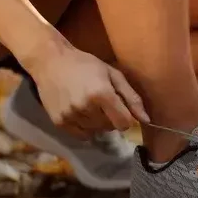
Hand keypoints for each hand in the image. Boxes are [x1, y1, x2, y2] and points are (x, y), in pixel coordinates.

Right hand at [28, 44, 149, 138]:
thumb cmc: (86, 64)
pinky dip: (86, 128)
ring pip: (97, 131)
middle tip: (103, 102)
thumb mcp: (113, 75)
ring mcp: (71, 116)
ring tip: (91, 105)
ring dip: (99, 122)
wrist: (51, 61)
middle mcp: (86, 107)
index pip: (124, 123)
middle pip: (111, 127)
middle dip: (112, 117)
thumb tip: (146, 120)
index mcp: (102, 94)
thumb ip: (132, 98)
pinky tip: (82, 113)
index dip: (127, 118)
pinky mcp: (59, 122)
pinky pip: (82, 135)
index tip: (122, 109)